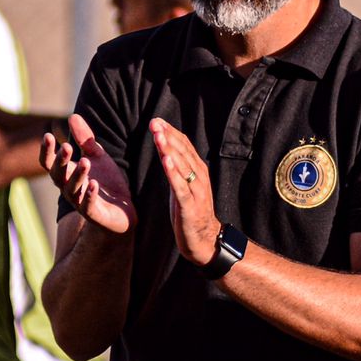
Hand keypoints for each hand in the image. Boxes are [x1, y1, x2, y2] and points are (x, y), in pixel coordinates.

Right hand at [41, 114, 133, 234]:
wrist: (123, 212)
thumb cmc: (106, 183)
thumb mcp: (97, 157)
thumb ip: (85, 139)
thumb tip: (72, 116)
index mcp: (68, 174)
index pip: (49, 163)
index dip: (47, 151)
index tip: (47, 135)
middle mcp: (69, 189)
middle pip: (58, 175)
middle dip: (61, 161)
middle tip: (66, 147)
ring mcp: (81, 203)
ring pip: (73, 190)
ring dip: (78, 175)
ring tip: (85, 162)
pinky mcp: (95, 214)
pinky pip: (88, 206)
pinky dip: (89, 195)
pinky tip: (93, 185)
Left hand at [149, 118, 218, 265]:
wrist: (205, 240)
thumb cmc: (191, 212)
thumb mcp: (182, 185)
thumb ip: (176, 168)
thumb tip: (165, 148)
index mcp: (198, 171)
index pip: (185, 145)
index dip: (171, 132)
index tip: (157, 120)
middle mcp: (200, 177)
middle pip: (183, 152)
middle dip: (168, 136)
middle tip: (154, 122)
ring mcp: (196, 191)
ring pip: (182, 166)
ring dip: (170, 150)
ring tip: (159, 136)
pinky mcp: (190, 206)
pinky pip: (181, 187)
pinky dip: (173, 173)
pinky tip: (166, 161)